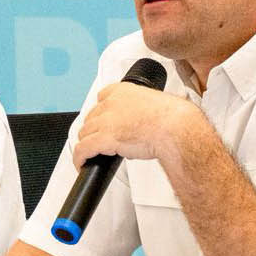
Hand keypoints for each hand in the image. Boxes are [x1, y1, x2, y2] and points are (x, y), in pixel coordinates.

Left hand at [72, 82, 204, 168]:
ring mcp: (106, 120)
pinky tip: (81, 164)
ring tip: (92, 154)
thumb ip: (144, 108)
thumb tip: (144, 120)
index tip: (104, 121)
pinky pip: (82, 149)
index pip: (102, 97)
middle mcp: (112, 103)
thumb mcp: (158, 103)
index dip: (101, 112)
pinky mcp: (104, 138)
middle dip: (95, 129)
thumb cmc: (174, 120)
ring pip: (85, 133)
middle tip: (102, 141)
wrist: (176, 130)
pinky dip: (79, 158)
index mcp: (124, 90)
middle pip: (91, 117)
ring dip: (88, 143)